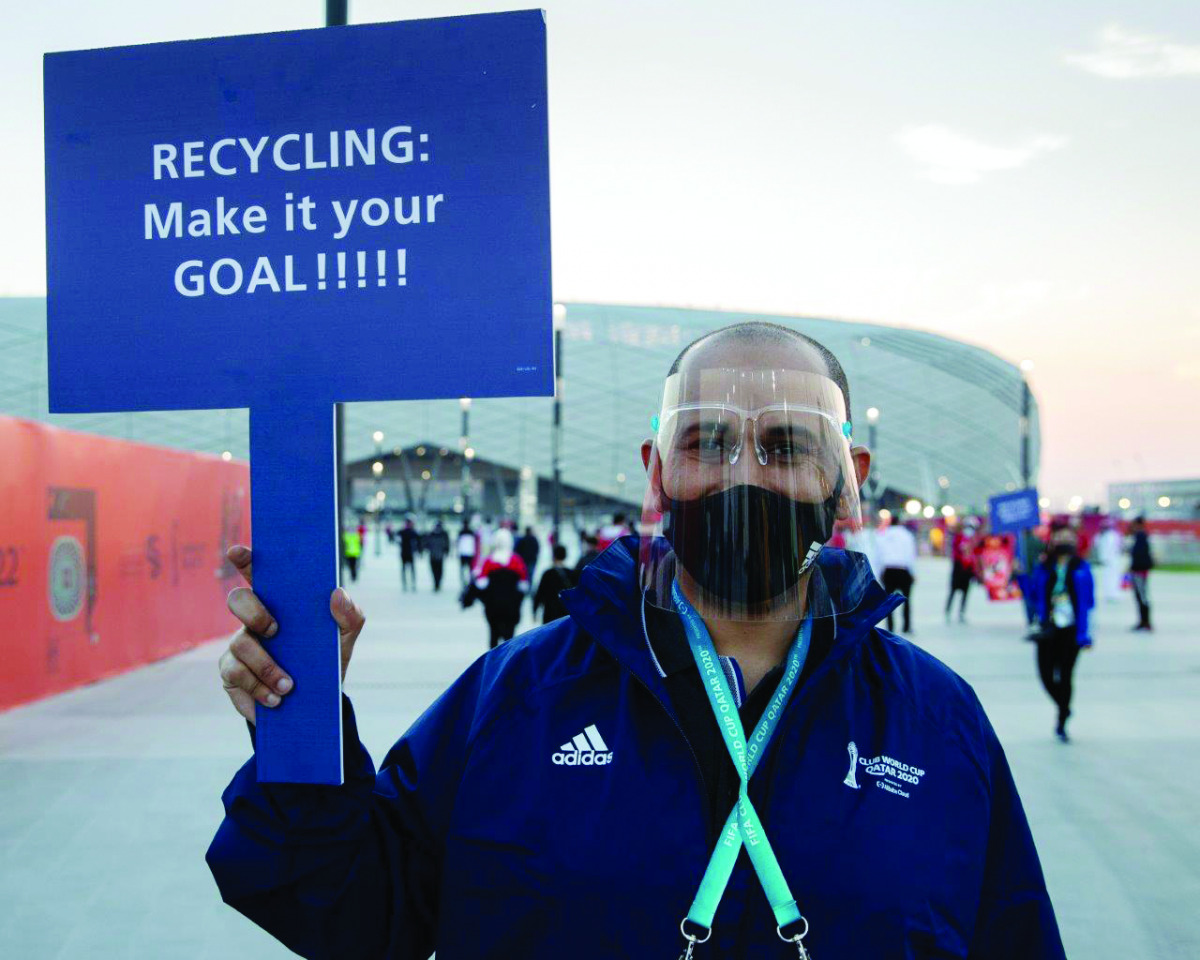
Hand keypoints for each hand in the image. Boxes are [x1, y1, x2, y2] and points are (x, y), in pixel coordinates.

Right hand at [217, 545, 365, 724]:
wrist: (316, 704)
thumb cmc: (327, 660)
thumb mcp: (344, 638)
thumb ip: (349, 615)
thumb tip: (337, 593)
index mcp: (281, 603)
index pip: (259, 573)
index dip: (246, 560)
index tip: (238, 551)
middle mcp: (255, 618)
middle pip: (238, 600)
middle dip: (254, 612)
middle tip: (275, 630)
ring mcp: (240, 644)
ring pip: (239, 643)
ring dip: (266, 666)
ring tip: (288, 686)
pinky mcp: (231, 671)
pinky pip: (236, 673)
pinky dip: (258, 687)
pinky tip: (275, 699)